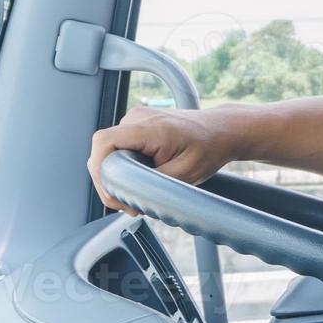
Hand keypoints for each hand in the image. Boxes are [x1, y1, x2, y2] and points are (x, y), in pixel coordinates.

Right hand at [87, 106, 239, 214]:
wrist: (222, 130)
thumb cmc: (210, 148)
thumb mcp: (185, 174)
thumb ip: (152, 184)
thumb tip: (127, 195)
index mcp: (149, 127)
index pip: (104, 142)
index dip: (100, 171)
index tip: (112, 194)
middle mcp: (137, 118)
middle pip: (103, 152)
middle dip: (110, 182)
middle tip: (130, 205)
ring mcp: (136, 119)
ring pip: (109, 152)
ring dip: (117, 176)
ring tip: (138, 195)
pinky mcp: (137, 125)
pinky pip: (119, 148)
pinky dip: (124, 167)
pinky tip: (140, 180)